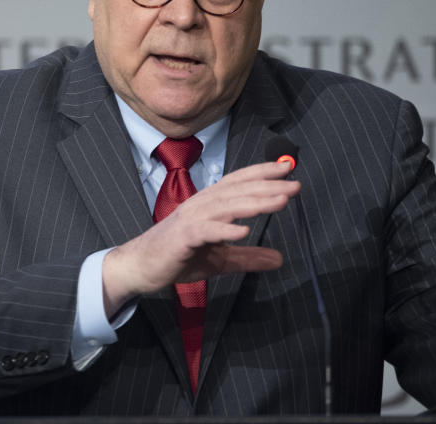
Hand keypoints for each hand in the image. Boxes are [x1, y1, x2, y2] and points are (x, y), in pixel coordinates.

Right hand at [102, 160, 298, 315]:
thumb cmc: (178, 256)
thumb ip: (247, 257)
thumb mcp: (220, 259)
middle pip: (238, 190)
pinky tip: (243, 232)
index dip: (262, 173)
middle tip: (295, 185)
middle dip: (268, 186)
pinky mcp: (182, 238)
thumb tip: (278, 259)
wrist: (140, 267)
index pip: (238, 182)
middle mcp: (201, 204)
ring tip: (280, 201)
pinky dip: (225, 230)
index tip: (287, 169)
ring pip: (226, 206)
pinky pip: (206, 231)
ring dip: (254, 202)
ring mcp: (190, 219)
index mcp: (209, 204)